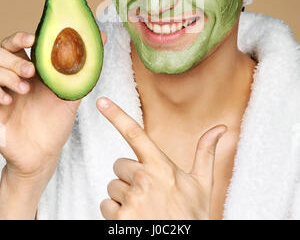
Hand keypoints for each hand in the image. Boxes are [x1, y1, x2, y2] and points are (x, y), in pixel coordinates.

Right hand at [0, 31, 106, 183]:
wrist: (42, 156)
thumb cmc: (55, 123)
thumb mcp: (71, 94)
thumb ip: (84, 68)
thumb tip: (102, 37)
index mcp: (31, 71)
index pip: (19, 44)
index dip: (22, 38)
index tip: (32, 40)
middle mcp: (14, 78)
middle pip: (2, 52)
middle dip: (15, 58)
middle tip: (30, 71)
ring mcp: (3, 92)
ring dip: (8, 75)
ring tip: (25, 89)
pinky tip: (9, 101)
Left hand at [97, 97, 226, 219]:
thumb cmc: (192, 217)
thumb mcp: (202, 184)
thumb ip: (205, 153)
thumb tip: (220, 128)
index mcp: (160, 166)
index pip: (134, 133)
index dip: (116, 115)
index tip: (101, 101)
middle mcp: (143, 180)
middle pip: (119, 166)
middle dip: (129, 176)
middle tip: (148, 192)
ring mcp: (130, 200)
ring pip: (113, 188)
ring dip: (123, 197)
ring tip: (144, 209)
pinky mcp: (119, 219)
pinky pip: (106, 207)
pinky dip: (116, 214)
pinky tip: (134, 220)